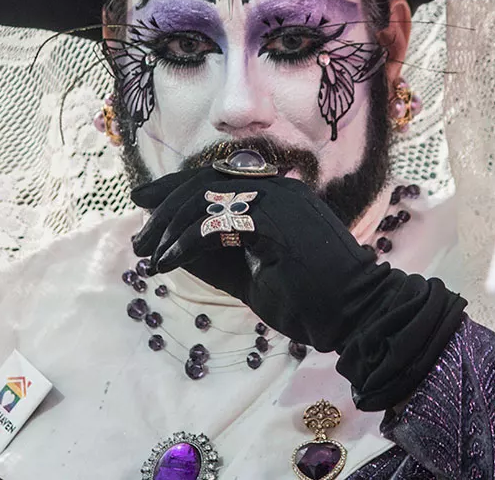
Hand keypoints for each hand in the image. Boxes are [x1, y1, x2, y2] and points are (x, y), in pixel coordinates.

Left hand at [131, 166, 465, 409]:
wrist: (354, 316)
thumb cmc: (306, 298)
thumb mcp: (246, 274)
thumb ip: (212, 255)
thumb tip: (166, 244)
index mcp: (277, 194)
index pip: (215, 178)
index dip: (174, 190)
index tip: (142, 205)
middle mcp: (278, 187)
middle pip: (204, 180)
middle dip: (164, 207)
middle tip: (140, 240)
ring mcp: (279, 198)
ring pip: (205, 195)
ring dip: (169, 226)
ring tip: (149, 256)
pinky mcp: (276, 218)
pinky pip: (215, 220)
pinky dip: (185, 241)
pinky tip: (168, 262)